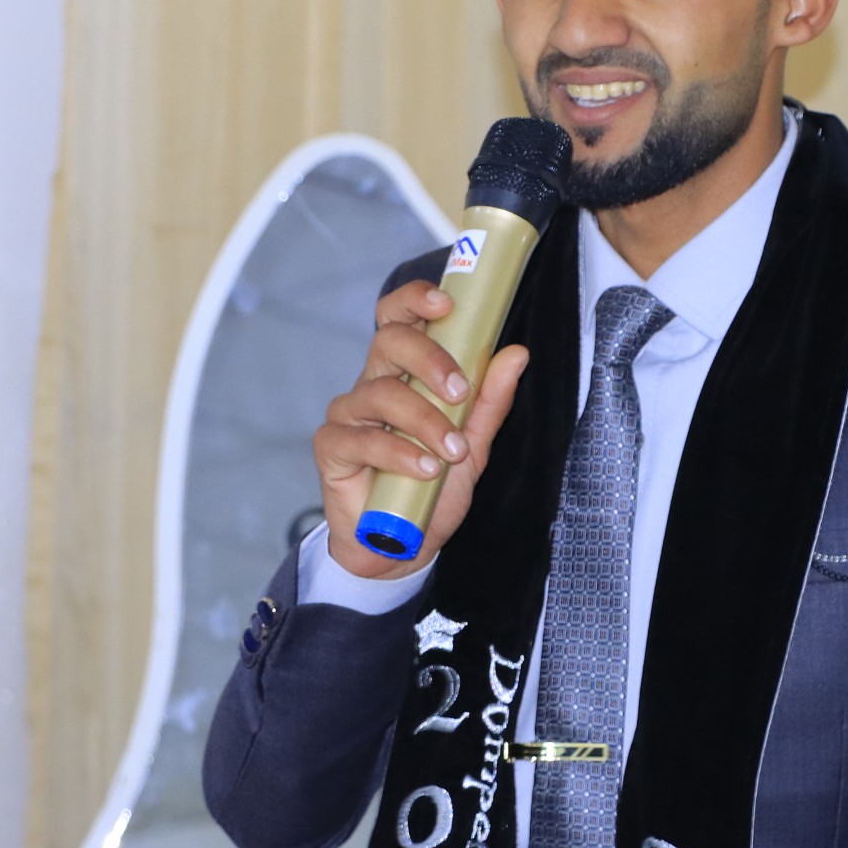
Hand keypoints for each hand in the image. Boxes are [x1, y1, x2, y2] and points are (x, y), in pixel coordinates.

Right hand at [313, 279, 528, 577]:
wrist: (400, 548)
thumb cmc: (431, 489)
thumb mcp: (473, 447)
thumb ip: (489, 401)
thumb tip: (516, 353)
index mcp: (404, 373)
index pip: (399, 318)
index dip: (415, 299)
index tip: (445, 303)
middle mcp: (373, 384)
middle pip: (389, 342)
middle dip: (430, 360)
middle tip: (461, 392)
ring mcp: (348, 414)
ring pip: (380, 392)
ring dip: (424, 421)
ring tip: (451, 453)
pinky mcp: (331, 447)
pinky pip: (361, 438)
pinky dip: (398, 453)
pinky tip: (423, 470)